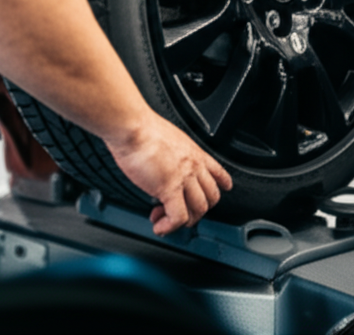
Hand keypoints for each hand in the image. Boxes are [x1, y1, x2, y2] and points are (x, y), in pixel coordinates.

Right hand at [106, 113, 232, 235]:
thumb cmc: (140, 129)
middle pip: (212, 197)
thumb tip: (164, 168)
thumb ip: (171, 156)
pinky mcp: (169, 189)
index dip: (221, 186)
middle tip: (180, 211)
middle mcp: (193, 165)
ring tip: (164, 220)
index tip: (222, 191)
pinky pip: (178, 217)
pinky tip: (159, 226)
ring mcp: (184, 177)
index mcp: (193, 152)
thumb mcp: (166, 139)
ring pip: (199, 210)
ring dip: (183, 221)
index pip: (218, 173)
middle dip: (197, 210)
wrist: (131, 127)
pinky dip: (169, 227)